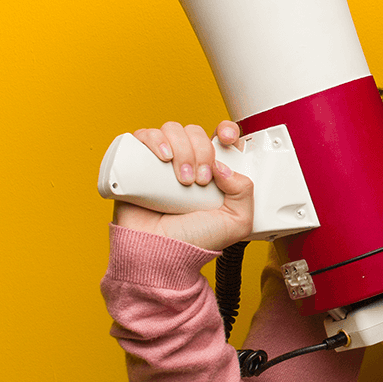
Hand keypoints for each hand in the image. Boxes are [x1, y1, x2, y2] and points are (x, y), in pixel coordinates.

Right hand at [112, 120, 254, 251]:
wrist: (159, 251)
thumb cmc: (192, 241)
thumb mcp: (236, 222)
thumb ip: (245, 192)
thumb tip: (224, 166)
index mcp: (211, 172)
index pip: (220, 137)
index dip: (225, 130)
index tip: (227, 139)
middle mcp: (187, 162)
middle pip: (196, 132)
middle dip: (202, 151)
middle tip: (199, 180)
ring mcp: (162, 161)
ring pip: (172, 130)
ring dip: (182, 149)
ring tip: (181, 180)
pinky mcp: (138, 162)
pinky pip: (144, 135)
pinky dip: (155, 140)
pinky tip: (162, 158)